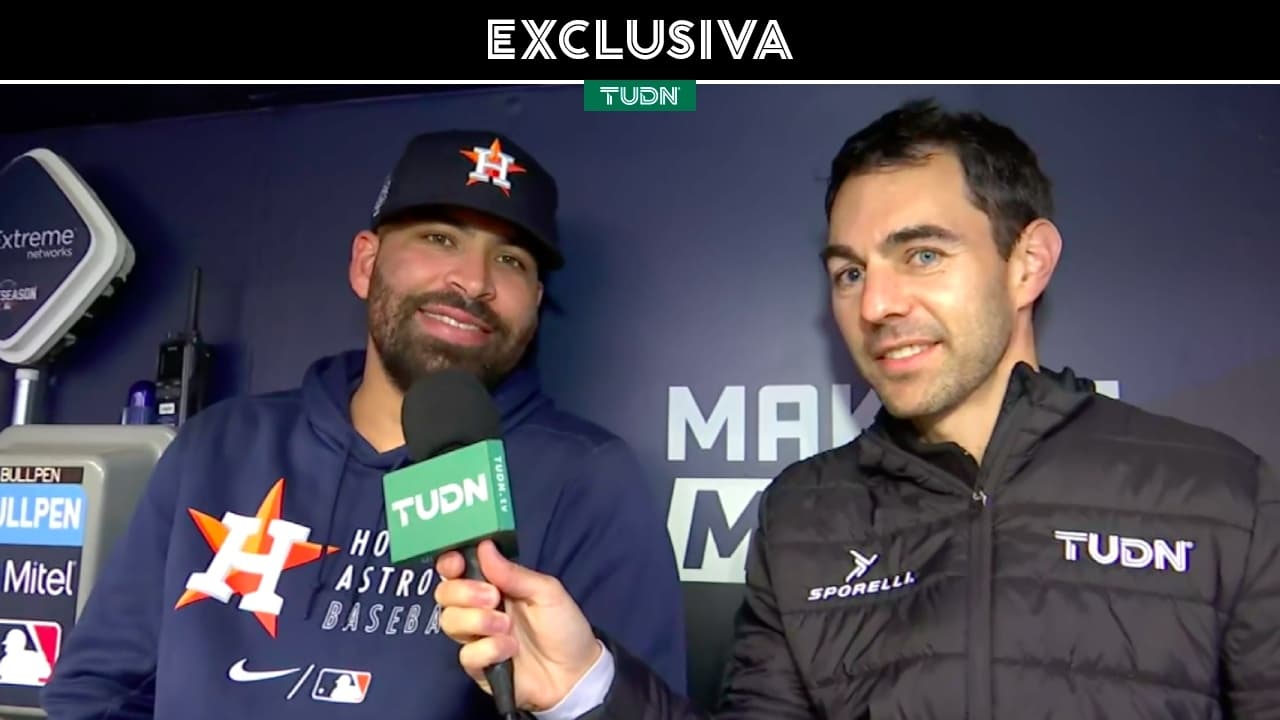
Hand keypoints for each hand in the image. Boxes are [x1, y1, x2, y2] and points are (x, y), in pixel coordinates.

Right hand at [435, 540, 602, 711]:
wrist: (574, 674)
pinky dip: (488, 649)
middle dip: (464, 592)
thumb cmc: (563, 626)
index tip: (457, 564)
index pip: (457, 569)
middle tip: (493, 598)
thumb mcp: (546, 592)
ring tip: (506, 627)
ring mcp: (476, 638)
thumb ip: (514, 573)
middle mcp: (479, 608)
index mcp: (494, 584)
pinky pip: (466, 654)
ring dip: (478, 620)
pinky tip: (510, 650)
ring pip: (450, 621)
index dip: (450, 563)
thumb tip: (484, 547)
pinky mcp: (478, 665)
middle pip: (445, 593)